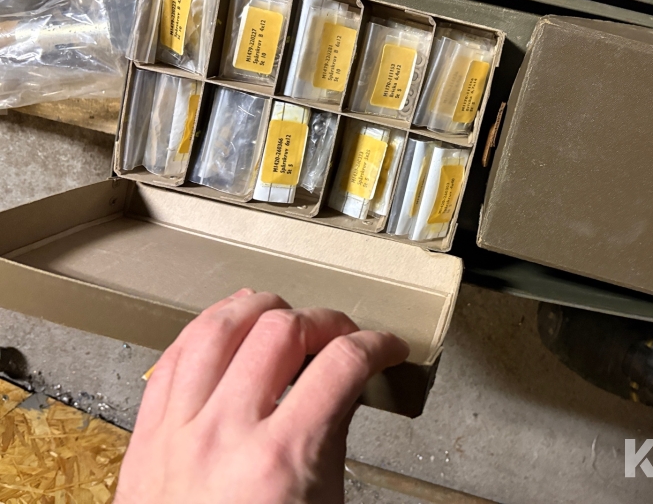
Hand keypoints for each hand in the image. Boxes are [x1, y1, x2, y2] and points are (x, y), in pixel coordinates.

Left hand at [115, 289, 409, 503]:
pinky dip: (205, 331)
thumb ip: (334, 435)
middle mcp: (226, 435)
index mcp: (281, 461)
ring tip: (284, 316)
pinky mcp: (148, 434)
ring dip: (259, 310)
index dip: (377, 344)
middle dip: (325, 320)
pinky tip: (226, 330)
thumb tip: (344, 383)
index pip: (341, 364)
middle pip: (282, 331)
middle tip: (342, 335)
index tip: (386, 346)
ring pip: (217, 327)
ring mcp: (180, 430)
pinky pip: (171, 357)